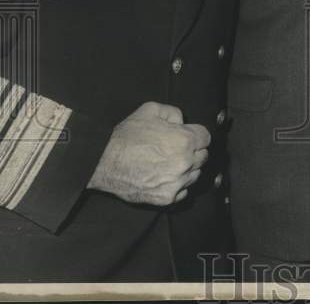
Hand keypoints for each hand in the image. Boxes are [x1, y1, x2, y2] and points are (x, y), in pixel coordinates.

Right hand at [87, 102, 209, 205]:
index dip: (196, 135)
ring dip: (187, 169)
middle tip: (175, 149)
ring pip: (194, 175)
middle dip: (193, 151)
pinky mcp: (167, 198)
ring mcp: (177, 182)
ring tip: (168, 163)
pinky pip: (183, 192)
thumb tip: (182, 122)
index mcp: (185, 140)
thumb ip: (173, 113)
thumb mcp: (150, 110)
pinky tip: (163, 177)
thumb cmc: (126, 137)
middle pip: (203, 156)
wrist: (103, 163)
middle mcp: (185, 162)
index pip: (206, 137)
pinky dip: (177, 185)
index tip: (188, 136)